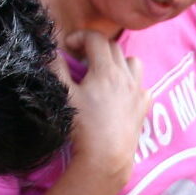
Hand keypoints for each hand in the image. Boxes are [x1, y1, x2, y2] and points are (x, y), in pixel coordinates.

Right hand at [57, 29, 145, 191]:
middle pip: (113, 47)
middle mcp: (126, 77)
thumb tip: (52, 51)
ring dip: (118, 61)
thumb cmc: (82, 127)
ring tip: (103, 73)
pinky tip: (119, 94)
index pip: (95, 38)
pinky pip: (142, 84)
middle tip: (80, 61)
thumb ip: (57, 69)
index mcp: (106, 70)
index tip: (68, 47)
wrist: (105, 157)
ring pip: (133, 62)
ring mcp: (138, 91)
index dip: (79, 37)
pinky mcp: (144, 107)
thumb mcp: (64, 95)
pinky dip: (131, 82)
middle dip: (96, 48)